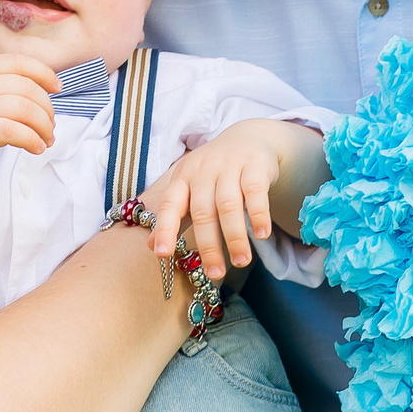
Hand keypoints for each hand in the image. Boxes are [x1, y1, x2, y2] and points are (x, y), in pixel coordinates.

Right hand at [0, 53, 59, 187]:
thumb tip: (40, 94)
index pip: (15, 61)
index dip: (42, 72)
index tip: (57, 88)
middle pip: (26, 88)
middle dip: (47, 109)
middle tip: (50, 128)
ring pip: (24, 109)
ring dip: (43, 127)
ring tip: (46, 141)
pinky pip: (14, 131)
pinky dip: (31, 140)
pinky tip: (36, 148)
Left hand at [140, 119, 313, 280]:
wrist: (248, 137)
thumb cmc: (214, 171)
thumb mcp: (190, 187)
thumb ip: (174, 216)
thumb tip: (151, 246)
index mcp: (182, 177)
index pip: (169, 204)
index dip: (164, 229)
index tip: (162, 254)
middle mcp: (203, 170)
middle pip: (203, 212)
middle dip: (209, 246)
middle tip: (215, 273)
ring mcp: (229, 166)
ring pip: (229, 206)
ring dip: (235, 237)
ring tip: (240, 261)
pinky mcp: (255, 166)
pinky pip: (256, 193)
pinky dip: (258, 215)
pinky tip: (261, 235)